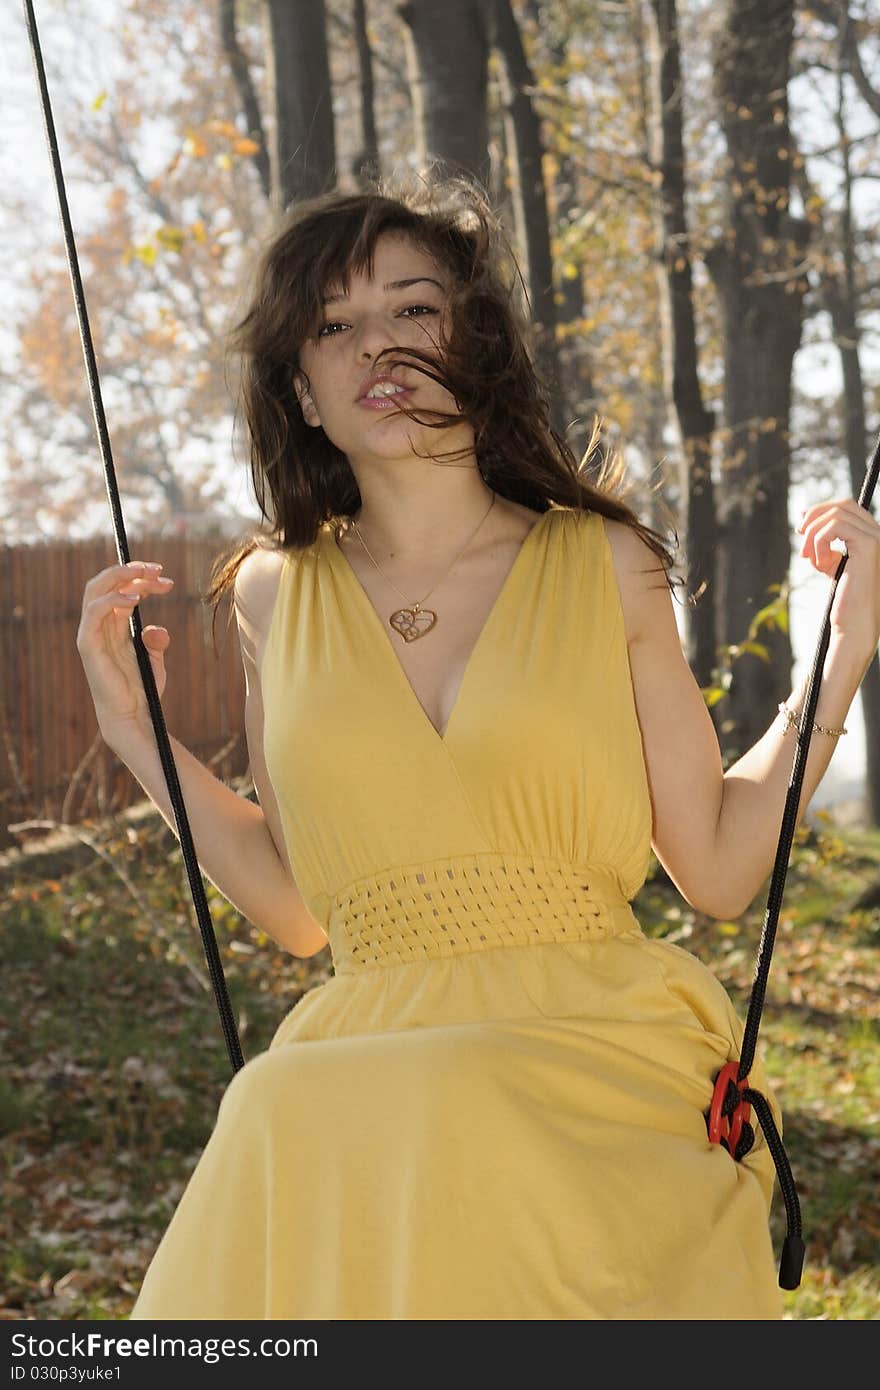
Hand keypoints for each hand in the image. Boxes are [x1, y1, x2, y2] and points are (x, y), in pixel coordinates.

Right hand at [76, 559, 174, 746]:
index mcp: (113, 625)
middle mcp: (99, 625)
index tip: (166, 578)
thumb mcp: (154, 659)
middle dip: (130, 570)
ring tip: (148, 577)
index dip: (142, 578)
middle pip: (105, 583)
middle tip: (157, 568)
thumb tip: (159, 629)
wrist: (132, 715)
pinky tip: (136, 597)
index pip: (120, 589)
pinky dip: (113, 598)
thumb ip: (156, 640)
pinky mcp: (88, 644)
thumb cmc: (140, 688)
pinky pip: (95, 611)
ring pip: (96, 590)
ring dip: (122, 577)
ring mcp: (91, 633)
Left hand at [796, 496, 879, 665]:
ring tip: (807, 557)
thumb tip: (806, 524)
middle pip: (843, 505)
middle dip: (815, 516)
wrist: (854, 622)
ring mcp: (876, 538)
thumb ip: (826, 545)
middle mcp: (879, 534)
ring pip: (835, 515)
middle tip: (799, 535)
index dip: (822, 509)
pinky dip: (818, 541)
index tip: (801, 524)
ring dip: (813, 533)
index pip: (848, 508)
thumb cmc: (844, 599)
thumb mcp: (833, 565)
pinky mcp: (869, 546)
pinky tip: (819, 563)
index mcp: (872, 537)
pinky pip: (833, 527)